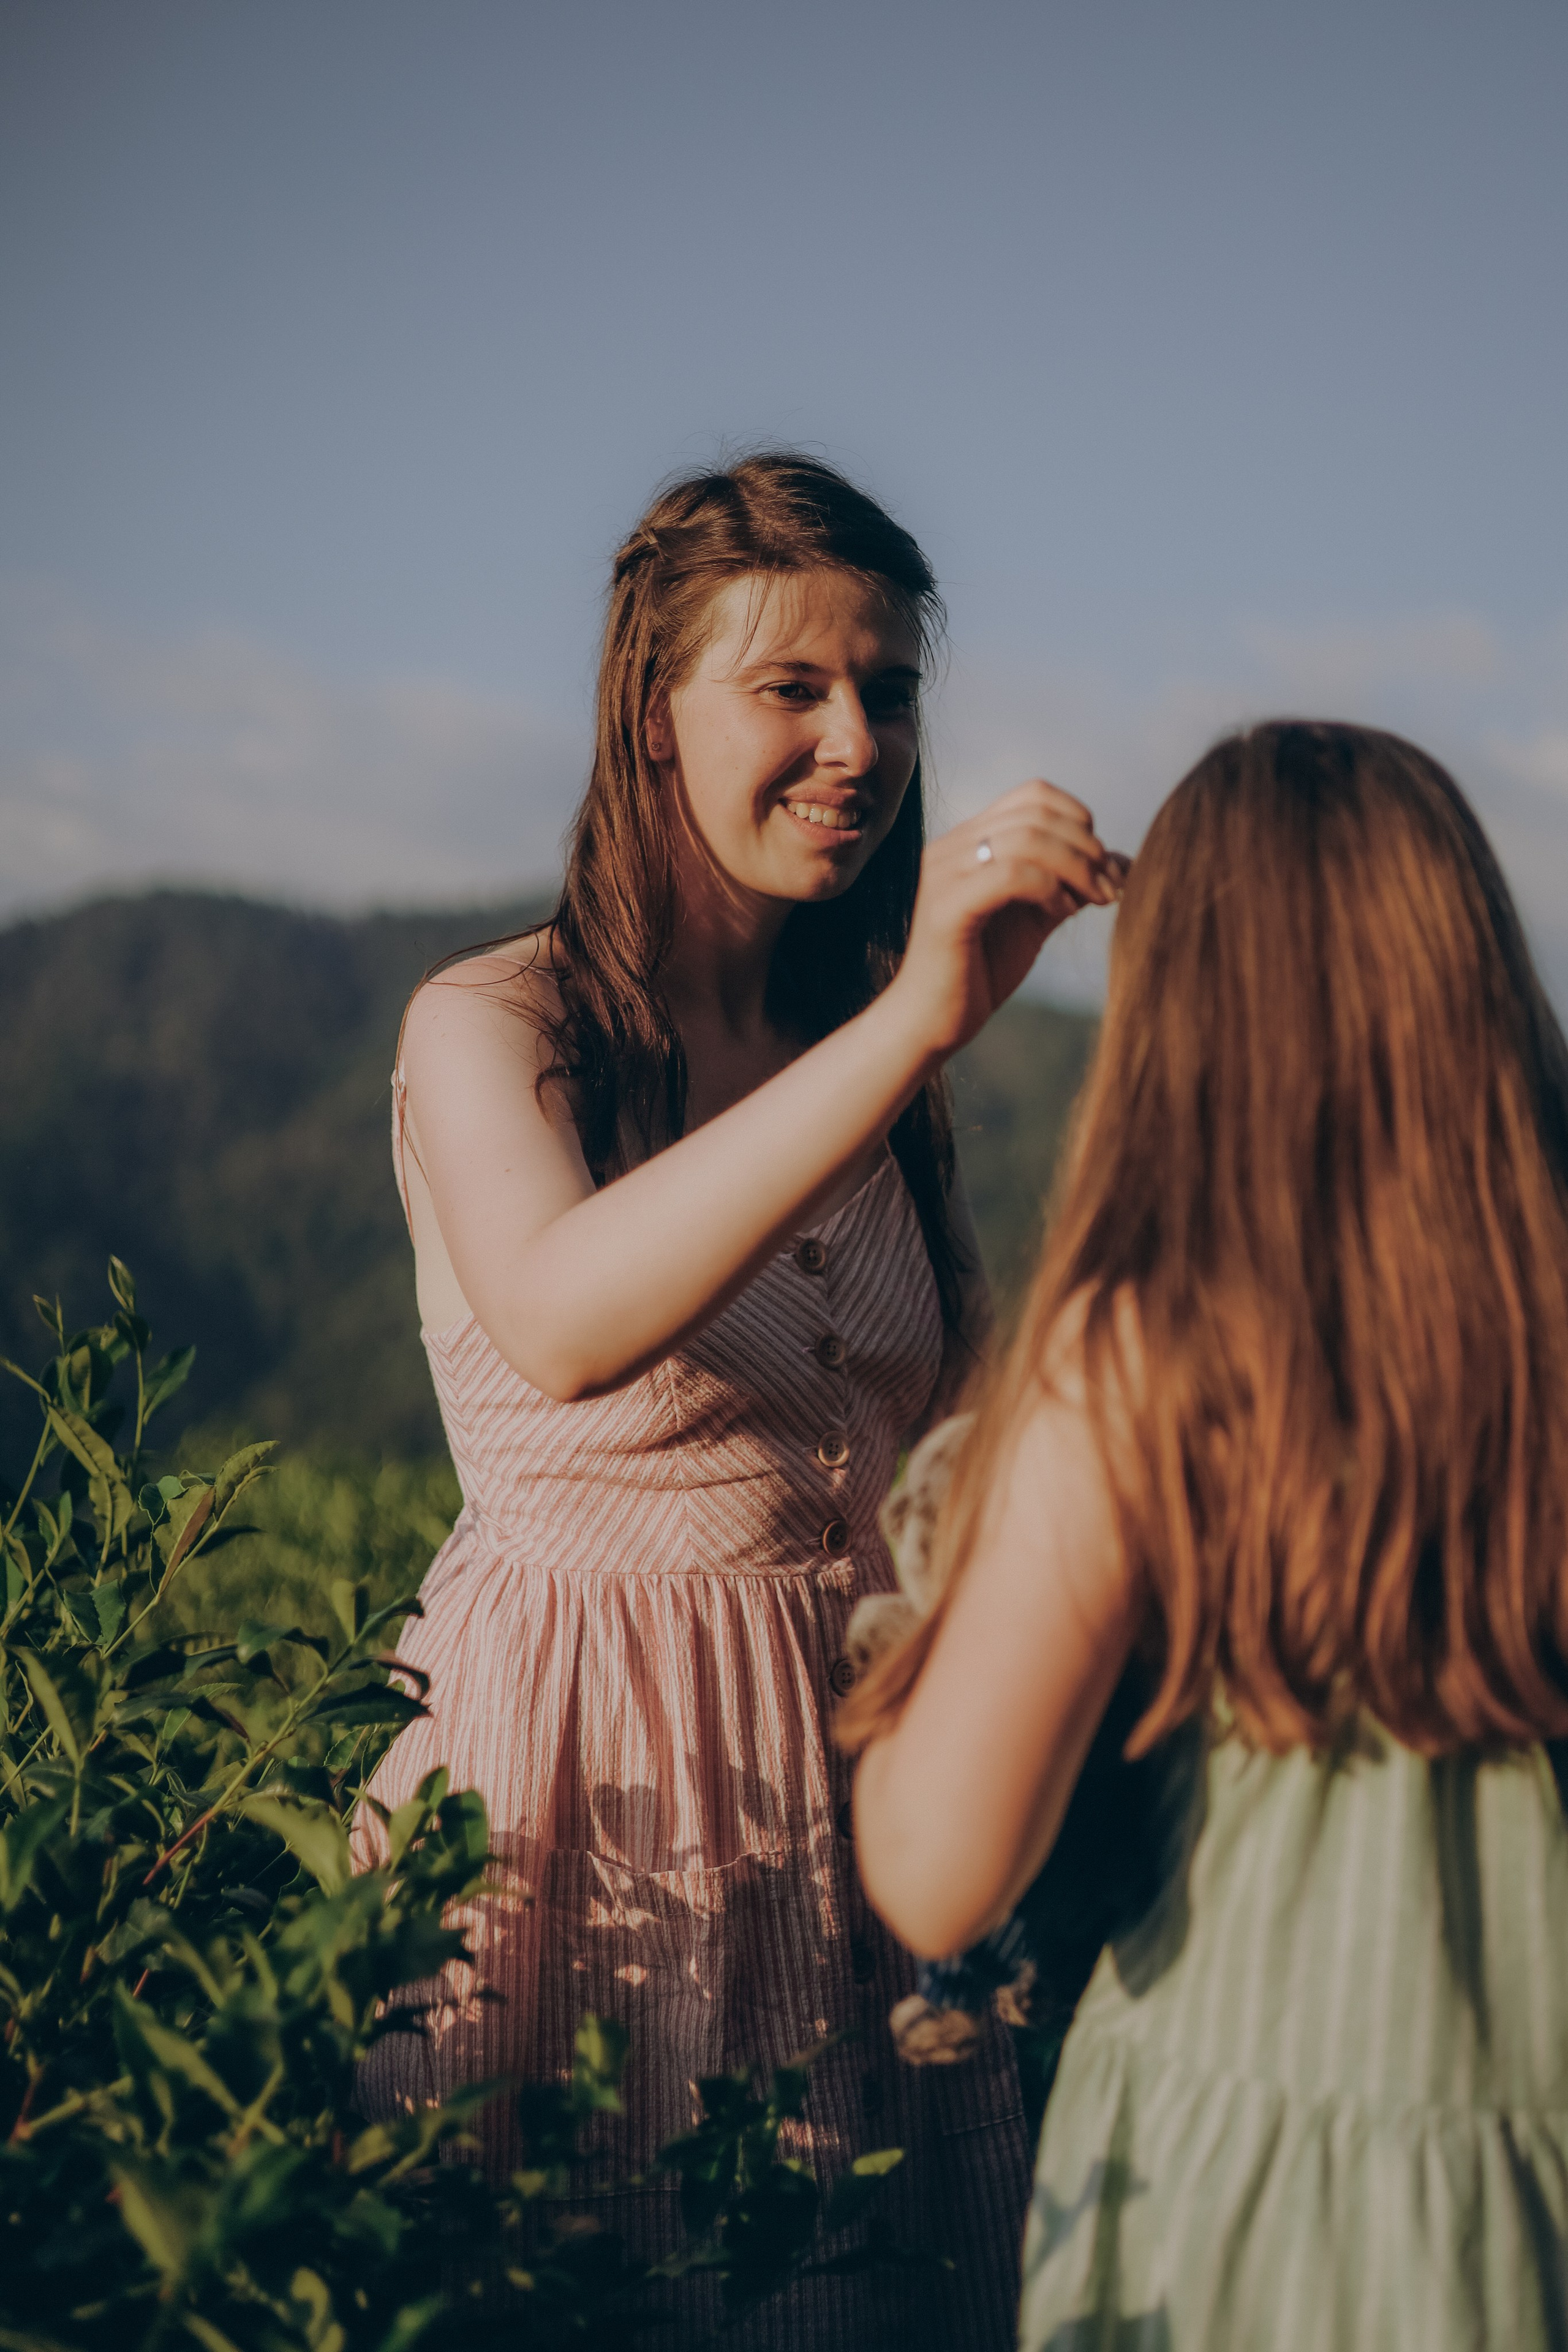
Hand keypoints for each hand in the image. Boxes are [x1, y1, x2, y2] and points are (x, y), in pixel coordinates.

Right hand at [889, 780, 1127, 1060]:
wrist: (930, 1023)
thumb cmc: (980, 971)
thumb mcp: (1035, 919)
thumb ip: (1070, 885)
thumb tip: (1124, 862)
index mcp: (969, 842)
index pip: (1033, 795)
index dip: (1079, 819)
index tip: (1102, 865)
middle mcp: (951, 847)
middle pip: (1036, 812)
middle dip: (1087, 846)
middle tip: (1109, 888)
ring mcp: (945, 874)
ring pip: (1027, 838)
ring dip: (1077, 867)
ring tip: (1095, 900)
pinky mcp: (947, 908)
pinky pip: (1010, 874)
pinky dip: (1050, 888)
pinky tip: (1063, 912)